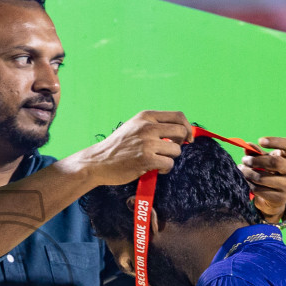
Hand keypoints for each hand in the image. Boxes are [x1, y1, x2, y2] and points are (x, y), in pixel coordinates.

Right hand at [65, 111, 190, 187]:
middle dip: (181, 143)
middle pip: (181, 131)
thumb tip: (180, 132)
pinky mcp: (146, 159)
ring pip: (176, 150)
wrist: (98, 162)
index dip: (187, 127)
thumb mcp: (134, 127)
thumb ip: (153, 126)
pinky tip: (157, 169)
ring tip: (160, 162)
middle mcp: (147, 127)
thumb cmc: (117, 147)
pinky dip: (166, 169)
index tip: (187, 138)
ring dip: (171, 158)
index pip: (178, 116)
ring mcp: (147, 143)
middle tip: (172, 151)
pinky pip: (169, 163)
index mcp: (145, 116)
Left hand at [241, 137, 285, 222]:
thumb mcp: (264, 160)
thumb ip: (256, 152)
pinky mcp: (280, 197)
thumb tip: (247, 146)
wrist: (274, 197)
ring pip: (262, 178)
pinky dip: (249, 185)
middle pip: (275, 162)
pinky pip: (259, 189)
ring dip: (248, 173)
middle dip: (256, 161)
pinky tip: (245, 182)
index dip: (276, 141)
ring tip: (241, 170)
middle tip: (244, 160)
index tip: (261, 141)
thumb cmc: (269, 172)